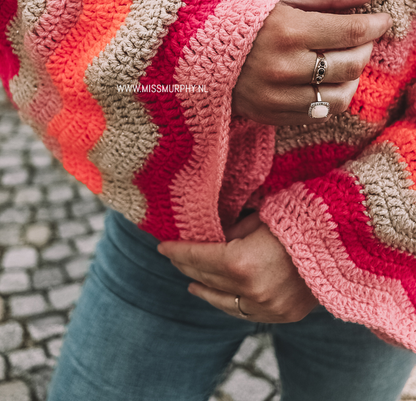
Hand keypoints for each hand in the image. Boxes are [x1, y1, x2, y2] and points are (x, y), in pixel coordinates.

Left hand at [158, 212, 317, 322]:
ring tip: (190, 281)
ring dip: (204, 289)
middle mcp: (252, 291)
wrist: (345, 242)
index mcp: (242, 262)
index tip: (162, 246)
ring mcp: (268, 308)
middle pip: (207, 280)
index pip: (198, 258)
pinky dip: (228, 302)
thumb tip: (213, 236)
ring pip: (223, 302)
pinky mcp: (282, 315)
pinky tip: (219, 295)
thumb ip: (232, 230)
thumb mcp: (259, 216)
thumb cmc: (300, 220)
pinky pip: (245, 312)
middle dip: (187, 267)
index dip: (178, 252)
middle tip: (174, 258)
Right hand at [232, 0, 392, 125]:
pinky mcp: (269, 114)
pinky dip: (329, 99)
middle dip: (365, 48)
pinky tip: (324, 81)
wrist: (189, 45)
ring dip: (352, 79)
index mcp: (287, 30)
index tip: (382, 20)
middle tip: (361, 37)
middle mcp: (284, 67)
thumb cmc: (235, 12)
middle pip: (350, 65)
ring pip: (338, 98)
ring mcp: (276, 96)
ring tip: (344, 62)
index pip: (351, 32)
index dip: (375, 25)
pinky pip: (316, 115)